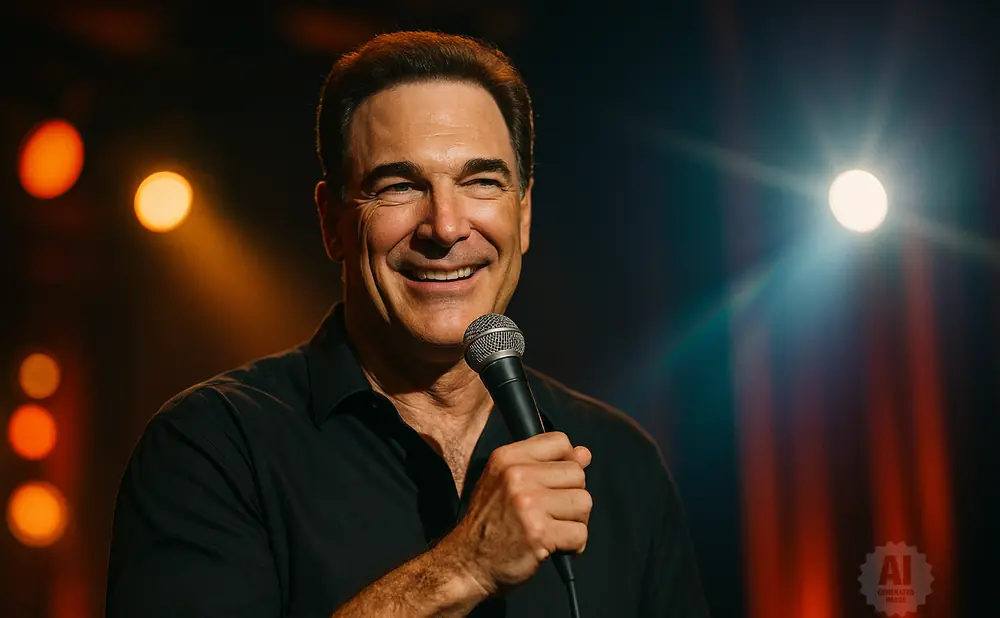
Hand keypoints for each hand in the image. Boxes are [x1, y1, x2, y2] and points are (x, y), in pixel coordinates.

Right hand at [438, 432, 592, 596]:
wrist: (466, 564)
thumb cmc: (488, 525)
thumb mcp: (506, 483)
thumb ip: (544, 465)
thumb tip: (584, 454)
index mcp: (506, 457)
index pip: (560, 442)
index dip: (567, 463)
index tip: (557, 483)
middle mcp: (515, 475)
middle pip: (577, 474)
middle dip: (572, 497)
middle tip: (551, 514)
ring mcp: (527, 504)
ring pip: (583, 502)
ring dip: (575, 522)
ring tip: (553, 530)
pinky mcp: (539, 533)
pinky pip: (580, 533)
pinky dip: (574, 546)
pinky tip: (554, 547)